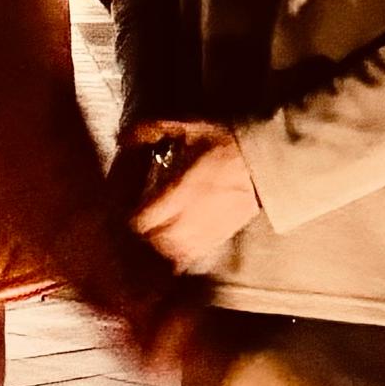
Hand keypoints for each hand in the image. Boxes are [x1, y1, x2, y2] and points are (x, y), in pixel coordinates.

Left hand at [131, 119, 263, 265]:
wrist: (263, 163)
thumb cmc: (224, 143)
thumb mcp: (187, 127)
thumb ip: (152, 129)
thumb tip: (122, 137)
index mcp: (180, 190)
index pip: (144, 220)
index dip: (128, 219)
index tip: (122, 210)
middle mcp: (190, 216)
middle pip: (153, 242)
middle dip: (140, 236)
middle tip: (133, 224)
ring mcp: (205, 231)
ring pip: (170, 255)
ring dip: (156, 248)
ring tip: (149, 237)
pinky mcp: (217, 239)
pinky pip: (189, 258)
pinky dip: (175, 257)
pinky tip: (168, 247)